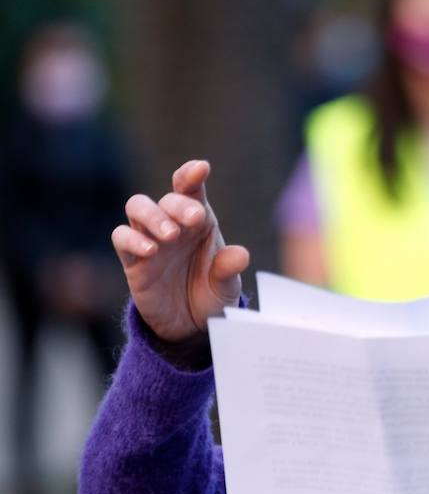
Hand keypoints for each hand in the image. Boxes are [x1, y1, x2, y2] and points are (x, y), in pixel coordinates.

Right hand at [111, 159, 249, 342]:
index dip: (192, 175)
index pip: (191, 190)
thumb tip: (240, 255)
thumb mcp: (227, 286)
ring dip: (152, 216)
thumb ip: (230, 270)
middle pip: (166, 199)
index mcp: (200, 222)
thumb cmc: (211, 295)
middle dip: (178, 205)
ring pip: (138, 208)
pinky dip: (132, 239)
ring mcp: (150, 239)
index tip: (201, 168)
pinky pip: (122, 238)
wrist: (190, 325)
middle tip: (193, 220)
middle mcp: (173, 224)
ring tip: (169, 235)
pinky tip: (150, 251)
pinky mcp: (133, 260)